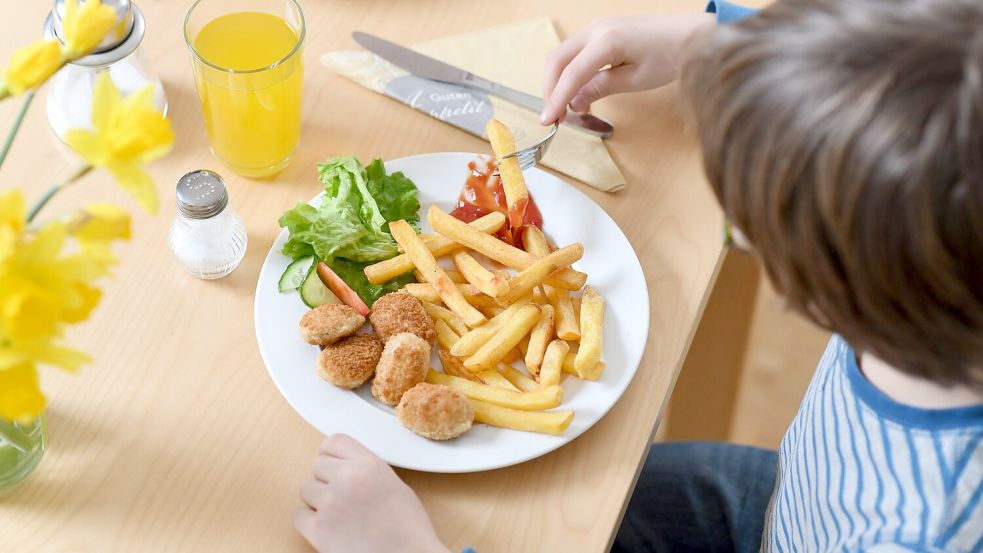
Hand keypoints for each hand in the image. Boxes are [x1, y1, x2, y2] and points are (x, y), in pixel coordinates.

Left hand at [293, 434, 451, 552]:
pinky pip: (298, 516)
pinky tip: (328, 530)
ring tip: (337, 516)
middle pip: (317, 465)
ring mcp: (331, 503)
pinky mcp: (318, 529)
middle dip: (325, 480)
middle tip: (339, 498)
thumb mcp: (396, 487)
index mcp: (370, 466)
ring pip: (305, 489)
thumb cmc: (408, 531)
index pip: (335, 442)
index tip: (331, 465)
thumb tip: (346, 468)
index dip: (330, 455)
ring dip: (316, 501)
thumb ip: (368, 472)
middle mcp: (348, 479)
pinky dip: (308, 523)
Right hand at [540, 13, 714, 122]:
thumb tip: (574, 103)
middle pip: (557, 60)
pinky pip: (575, 52)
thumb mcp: (635, 80)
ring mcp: (597, 27)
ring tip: (565, 108)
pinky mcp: (601, 31)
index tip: (547, 121)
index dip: (556, 99)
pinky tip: (578, 93)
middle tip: (552, 117)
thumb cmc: (669, 56)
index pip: (571, 74)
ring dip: (558, 81)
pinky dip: (569, 72)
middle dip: (550, 90)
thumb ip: (600, 89)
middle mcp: (596, 29)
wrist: (690, 35)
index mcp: (606, 40)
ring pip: (562, 55)